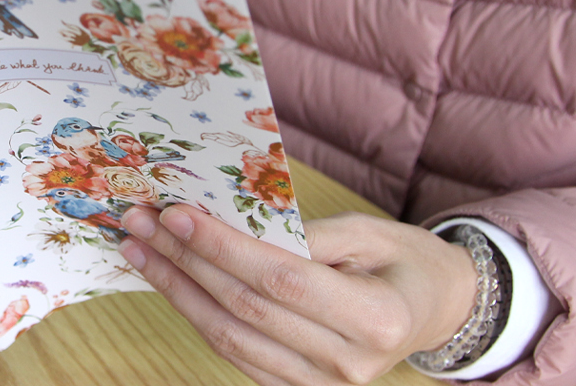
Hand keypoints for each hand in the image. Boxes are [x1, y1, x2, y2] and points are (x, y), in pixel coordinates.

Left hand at [118, 205, 477, 384]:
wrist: (432, 311)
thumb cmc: (402, 262)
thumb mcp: (369, 231)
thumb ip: (306, 232)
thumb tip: (229, 221)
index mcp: (376, 318)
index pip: (281, 280)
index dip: (223, 248)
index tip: (176, 214)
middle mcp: (348, 363)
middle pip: (246, 308)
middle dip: (186, 261)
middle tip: (143, 223)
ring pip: (230, 338)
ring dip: (178, 291)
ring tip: (142, 251)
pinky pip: (236, 356)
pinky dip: (198, 317)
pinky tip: (173, 284)